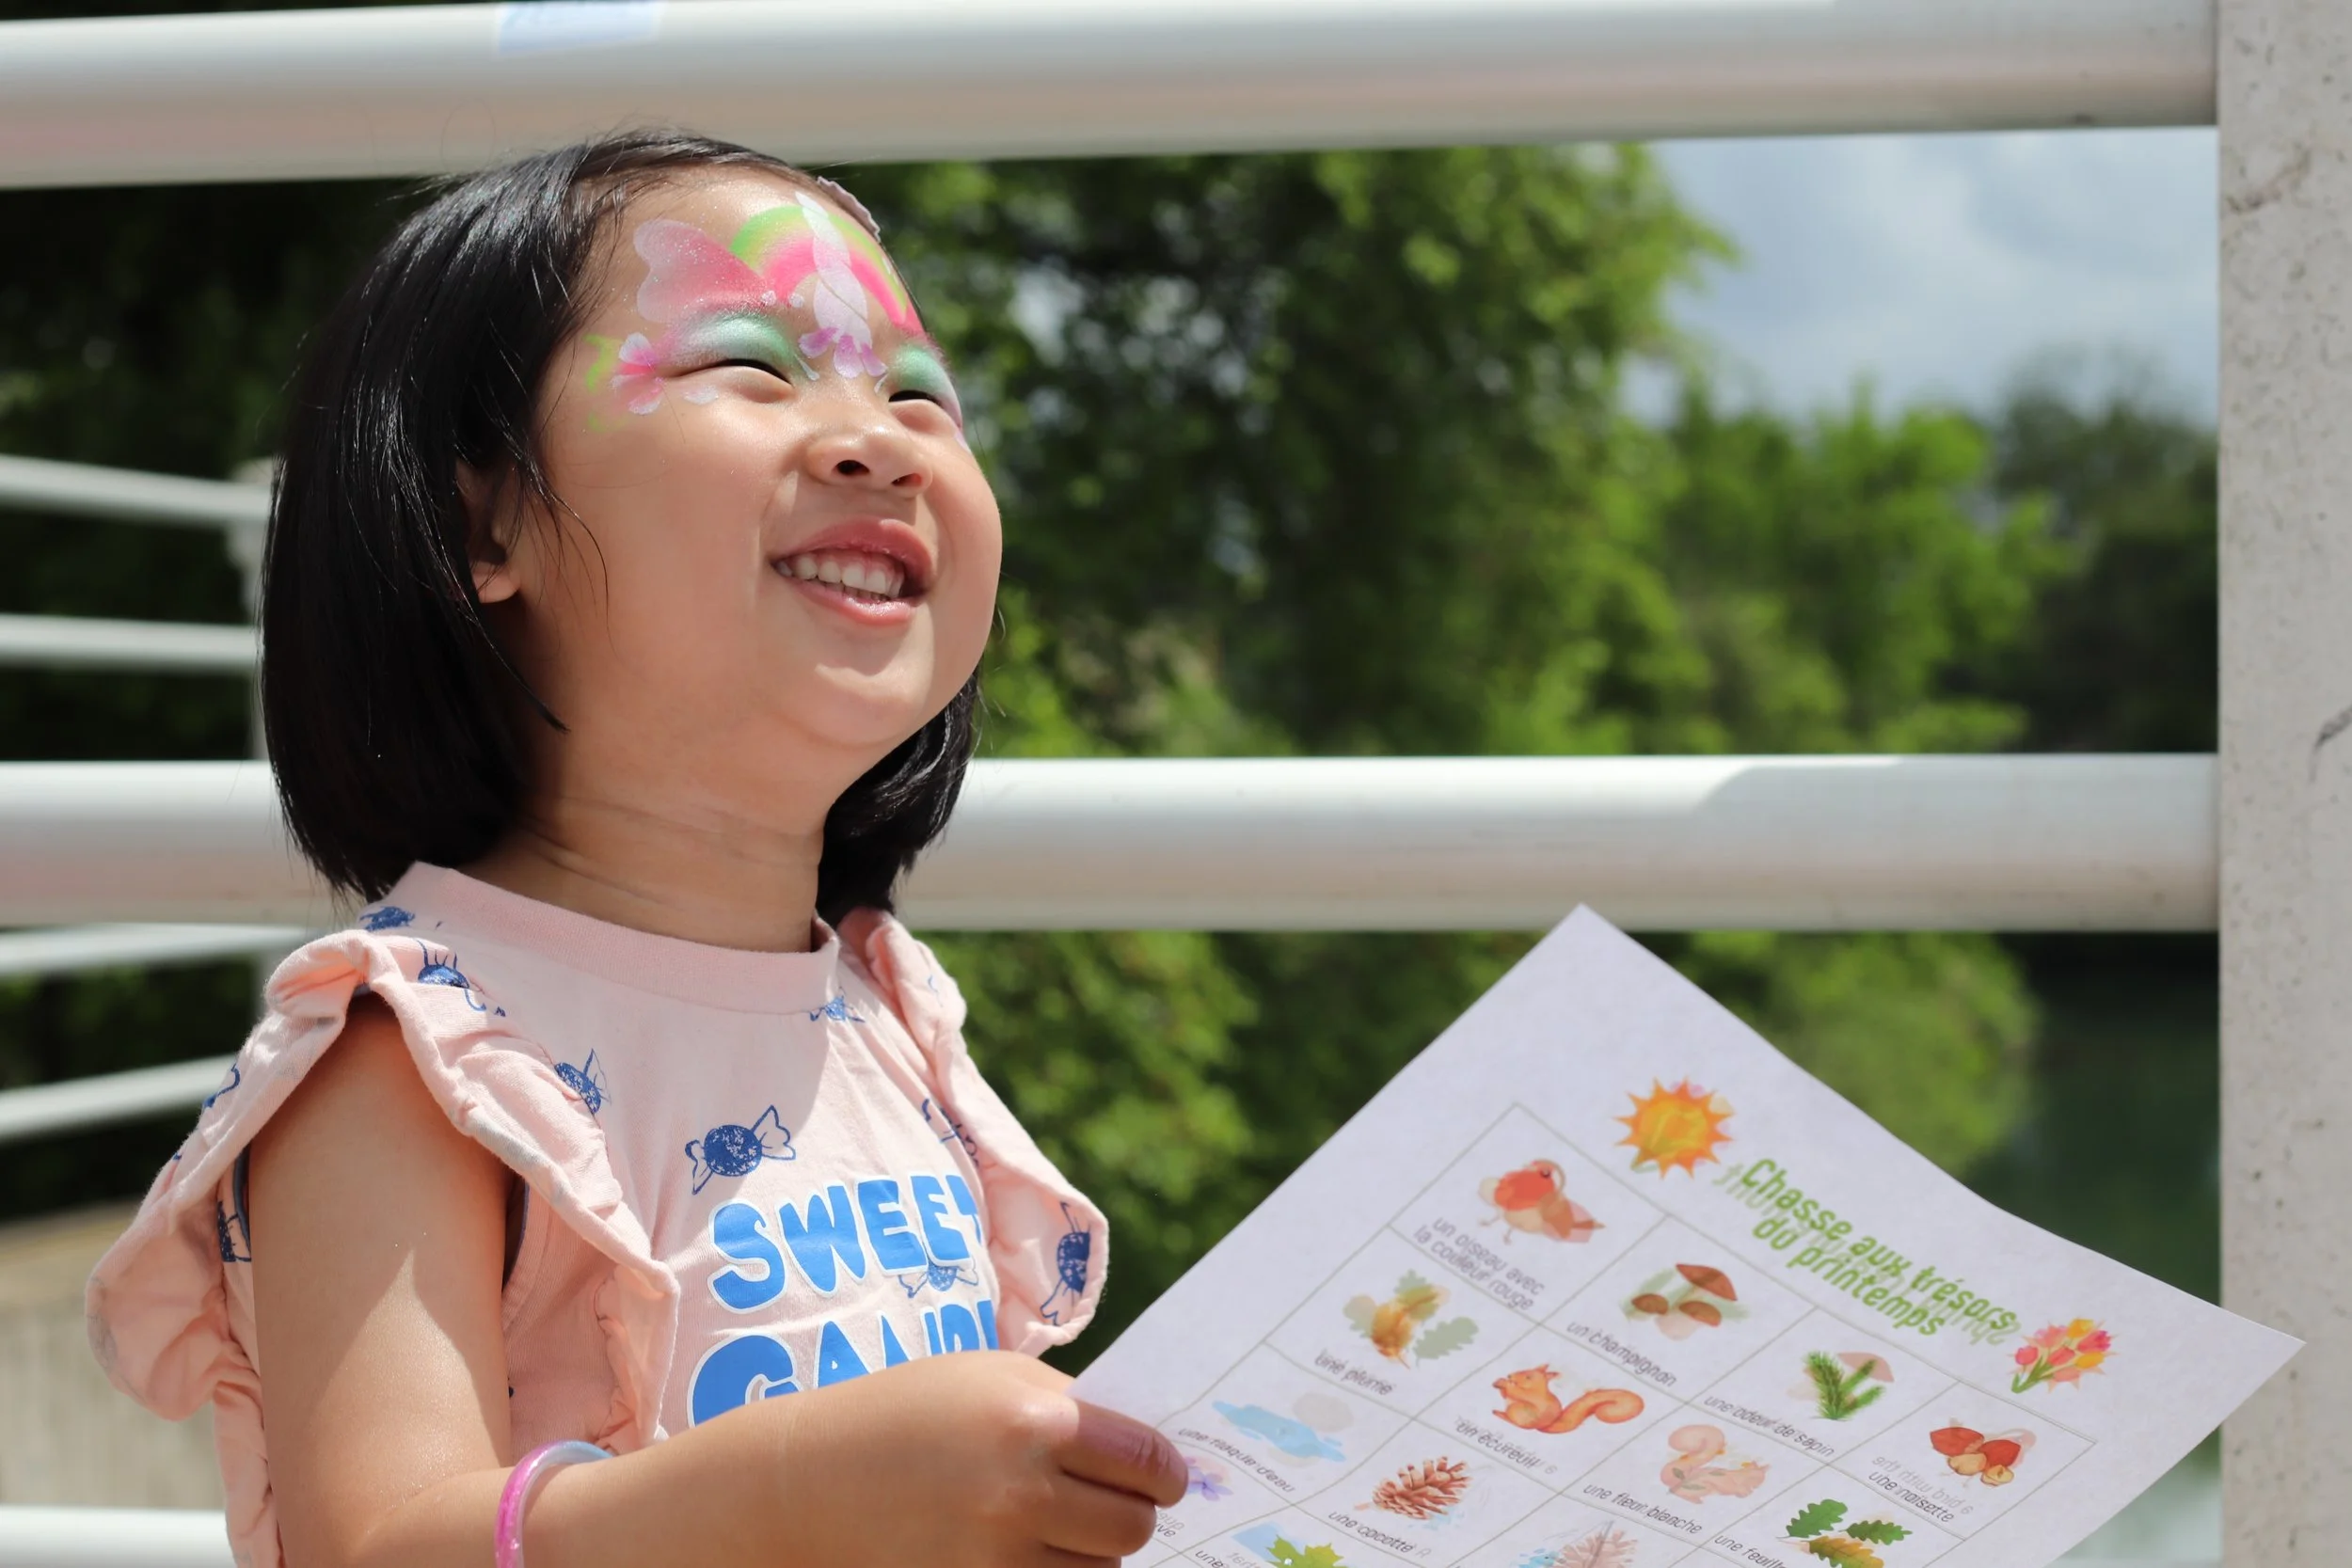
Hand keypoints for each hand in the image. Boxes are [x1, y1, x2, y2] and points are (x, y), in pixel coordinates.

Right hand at [769, 1350, 1186, 1566]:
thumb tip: (1146, 1445)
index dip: (1168, 1471)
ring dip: (1094, 1550)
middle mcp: (1023, 1495)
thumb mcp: (990, 1376)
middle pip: (1135, 1528)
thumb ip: (1070, 1405)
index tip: (1166, 1476)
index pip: (1148, 1462)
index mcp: (1036, 1422)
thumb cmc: (908, 1413)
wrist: (810, 1481)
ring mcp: (998, 1557)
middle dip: (1135, 1513)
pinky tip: (1032, 1548)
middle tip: (1115, 1499)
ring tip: (1058, 1520)